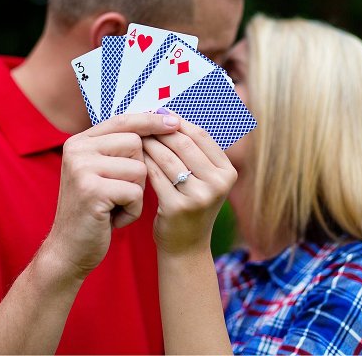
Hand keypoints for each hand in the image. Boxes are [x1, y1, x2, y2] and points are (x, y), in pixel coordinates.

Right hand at [43, 113, 180, 279]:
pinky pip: (135, 192)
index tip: (174, 122)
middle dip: (140, 170)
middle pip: (135, 143)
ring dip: (137, 193)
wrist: (69, 250)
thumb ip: (119, 149)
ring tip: (116, 206)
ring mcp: (82, 169)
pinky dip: (132, 210)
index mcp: (80, 142)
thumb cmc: (95, 211)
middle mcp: (77, 150)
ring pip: (139, 168)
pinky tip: (114, 219)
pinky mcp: (92, 191)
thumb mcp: (102, 173)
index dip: (149, 121)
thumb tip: (159, 121)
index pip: (122, 120)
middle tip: (120, 192)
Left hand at [142, 117, 237, 255]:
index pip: (201, 136)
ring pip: (167, 157)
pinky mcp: (177, 207)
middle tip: (142, 122)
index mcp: (228, 172)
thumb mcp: (204, 180)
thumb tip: (170, 114)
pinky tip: (133, 157)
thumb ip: (195, 152)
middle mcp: (218, 184)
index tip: (160, 114)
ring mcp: (199, 197)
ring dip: (149, 144)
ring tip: (135, 136)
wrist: (185, 247)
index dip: (179, 122)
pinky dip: (143, 162)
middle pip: (184, 144)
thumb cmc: (191, 206)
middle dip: (160, 130)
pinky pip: (155, 175)